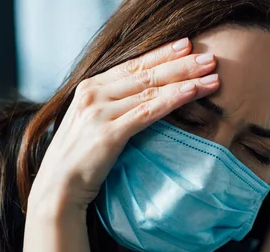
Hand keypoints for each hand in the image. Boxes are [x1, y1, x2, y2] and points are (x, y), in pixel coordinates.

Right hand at [28, 38, 220, 214]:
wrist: (57, 188)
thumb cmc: (77, 160)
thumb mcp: (89, 124)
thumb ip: (109, 107)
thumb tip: (139, 100)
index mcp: (88, 88)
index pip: (132, 64)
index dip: (161, 54)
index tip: (186, 46)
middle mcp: (93, 94)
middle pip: (144, 73)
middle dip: (180, 63)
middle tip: (209, 57)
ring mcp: (99, 112)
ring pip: (150, 90)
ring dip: (184, 80)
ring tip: (211, 75)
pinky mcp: (108, 133)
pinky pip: (147, 112)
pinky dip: (172, 100)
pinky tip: (192, 92)